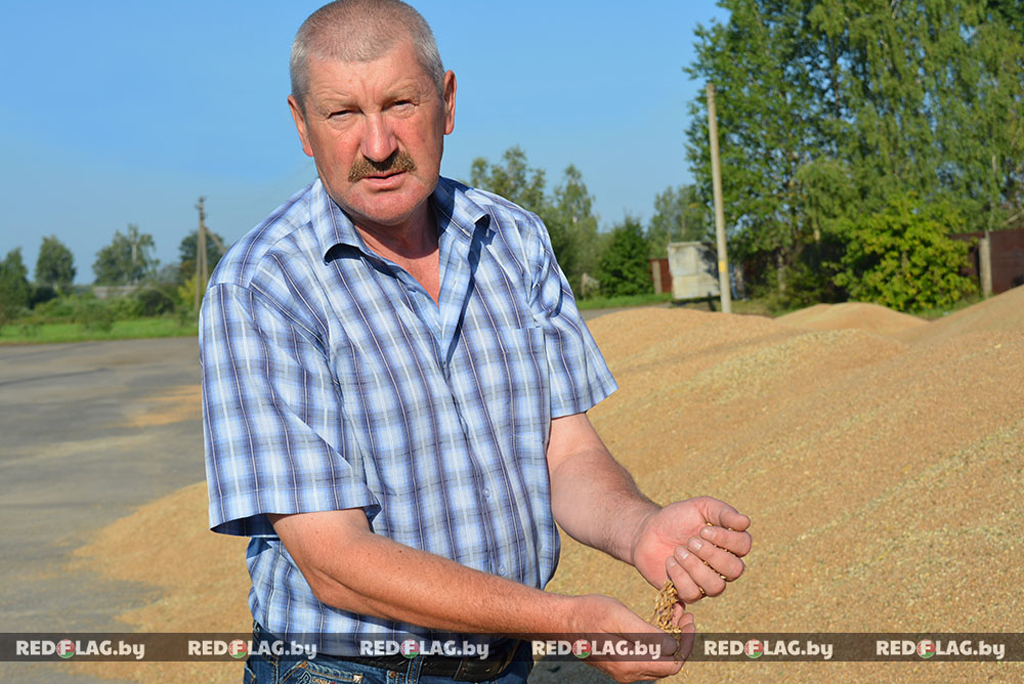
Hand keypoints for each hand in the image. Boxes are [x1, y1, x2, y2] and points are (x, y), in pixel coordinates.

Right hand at [567, 594, 694, 682]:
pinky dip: (657, 640)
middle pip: (667, 664)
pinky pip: (646, 656)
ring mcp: (624, 670)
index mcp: (630, 664)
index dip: (686, 644)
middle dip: (681, 639)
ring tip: (674, 612)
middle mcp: (629, 673)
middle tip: (684, 613)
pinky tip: (658, 621)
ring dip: (670, 638)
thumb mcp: (619, 617)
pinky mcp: (620, 663)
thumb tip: (674, 648)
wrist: (562, 620)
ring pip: (658, 660)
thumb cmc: (589, 613)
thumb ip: (647, 635)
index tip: (689, 620)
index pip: (672, 664)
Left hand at [631, 497, 751, 602]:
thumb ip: (723, 512)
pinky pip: (692, 594)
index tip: (703, 529)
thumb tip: (745, 522)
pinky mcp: (688, 593)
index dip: (726, 539)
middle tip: (691, 541)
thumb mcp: (701, 507)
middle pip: (735, 570)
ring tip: (678, 551)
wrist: (647, 532)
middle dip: (711, 554)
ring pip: (716, 587)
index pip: (744, 546)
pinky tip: (670, 562)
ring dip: (695, 567)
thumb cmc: (678, 518)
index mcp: (730, 544)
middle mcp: (723, 566)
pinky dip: (679, 576)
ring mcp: (706, 582)